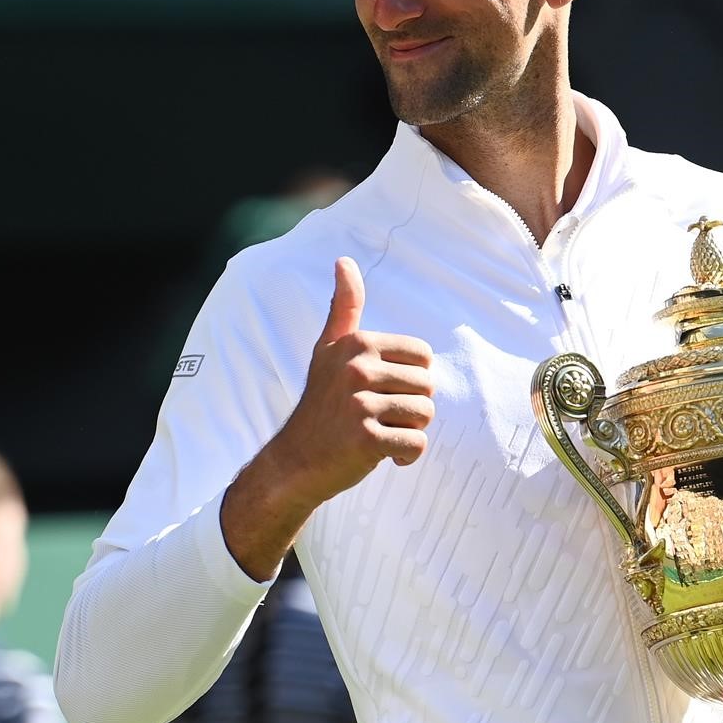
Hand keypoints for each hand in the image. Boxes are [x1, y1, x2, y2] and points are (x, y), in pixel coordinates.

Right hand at [264, 257, 435, 506]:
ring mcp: (360, 405)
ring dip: (409, 431)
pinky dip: (406, 455)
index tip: (381, 390)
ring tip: (380, 433)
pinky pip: (416, 444)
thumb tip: (344, 260)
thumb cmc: (321, 403)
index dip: (410, 378)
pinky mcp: (366, 440)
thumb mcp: (328, 350)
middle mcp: (358, 369)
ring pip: (425, 415)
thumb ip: (344, 307)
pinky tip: (384, 455)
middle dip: (412, 407)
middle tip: (379, 417)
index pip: (423, 355)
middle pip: (427, 386)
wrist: (294, 461)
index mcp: (358, 344)